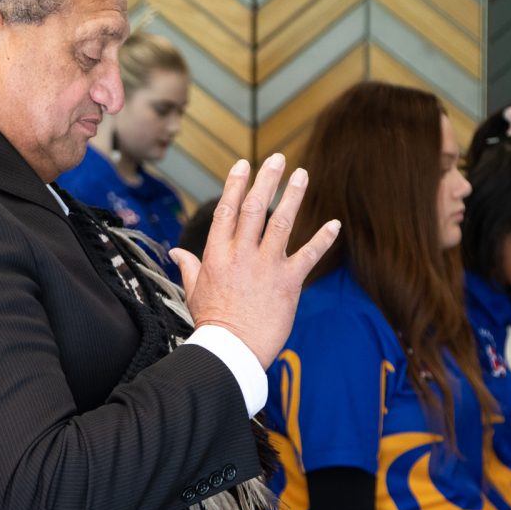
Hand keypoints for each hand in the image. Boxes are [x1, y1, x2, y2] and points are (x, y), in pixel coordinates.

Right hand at [170, 154, 340, 367]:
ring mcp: (266, 266)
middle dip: (266, 180)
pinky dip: (323, 238)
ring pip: (281, 222)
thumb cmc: (212, 324)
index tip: (244, 164)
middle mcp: (241, 254)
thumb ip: (188, 267)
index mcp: (216, 254)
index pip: (227, 210)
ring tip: (301, 175)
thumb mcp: (193, 292)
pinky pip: (309, 255)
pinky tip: (335, 224)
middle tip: (278, 159)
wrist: (231, 351)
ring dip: (293, 196)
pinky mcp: (288, 282)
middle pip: (254, 208)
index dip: (236, 185)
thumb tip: (176, 252)